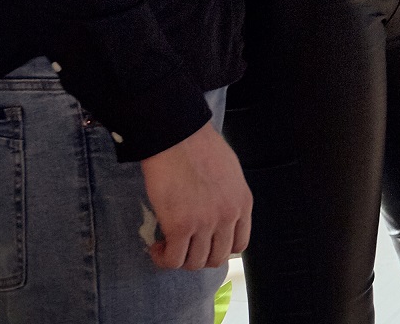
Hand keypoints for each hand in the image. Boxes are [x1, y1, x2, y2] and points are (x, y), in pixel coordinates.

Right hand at [139, 119, 250, 270]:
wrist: (178, 136)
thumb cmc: (200, 147)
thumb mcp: (229, 173)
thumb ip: (228, 196)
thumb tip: (216, 213)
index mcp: (243, 203)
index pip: (239, 244)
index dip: (219, 248)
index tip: (203, 243)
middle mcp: (228, 217)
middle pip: (217, 258)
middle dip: (198, 257)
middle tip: (182, 245)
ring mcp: (205, 224)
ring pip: (195, 263)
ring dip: (179, 259)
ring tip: (166, 245)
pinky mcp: (180, 227)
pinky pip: (173, 259)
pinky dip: (163, 258)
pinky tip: (156, 247)